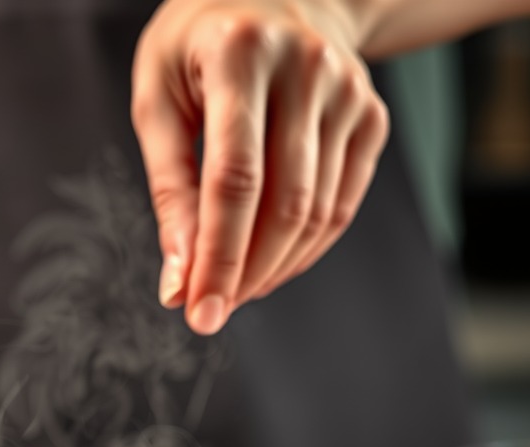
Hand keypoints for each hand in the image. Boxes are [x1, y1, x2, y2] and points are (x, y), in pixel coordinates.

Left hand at [132, 0, 389, 333]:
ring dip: (272, 269)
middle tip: (212, 311)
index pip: (234, 180)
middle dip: (245, 274)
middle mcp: (306, 66)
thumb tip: (179, 282)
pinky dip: (304, 250)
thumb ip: (169, 190)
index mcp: (238, 54)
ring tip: (233, 288)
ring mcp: (348, 90)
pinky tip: (269, 264)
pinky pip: (341, 206)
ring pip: (317, 214)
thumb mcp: (158, 100)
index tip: (199, 313)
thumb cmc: (198, 49)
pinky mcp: (371, 115)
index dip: (218, 257)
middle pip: (284, 205)